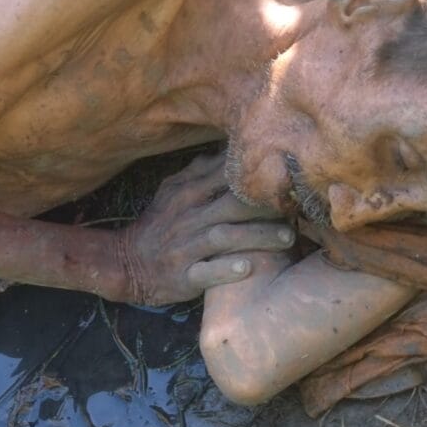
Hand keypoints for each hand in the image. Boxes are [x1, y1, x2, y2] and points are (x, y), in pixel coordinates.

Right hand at [118, 154, 295, 304]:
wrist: (126, 264)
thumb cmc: (157, 227)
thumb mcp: (170, 193)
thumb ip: (197, 172)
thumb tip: (225, 150)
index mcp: (188, 193)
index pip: (228, 176)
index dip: (260, 176)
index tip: (291, 177)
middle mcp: (188, 217)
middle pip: (233, 205)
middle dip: (268, 206)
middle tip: (301, 209)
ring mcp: (185, 247)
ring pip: (225, 237)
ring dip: (259, 237)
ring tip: (289, 239)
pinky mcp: (183, 276)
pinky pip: (206, 272)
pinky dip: (227, 270)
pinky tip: (248, 268)